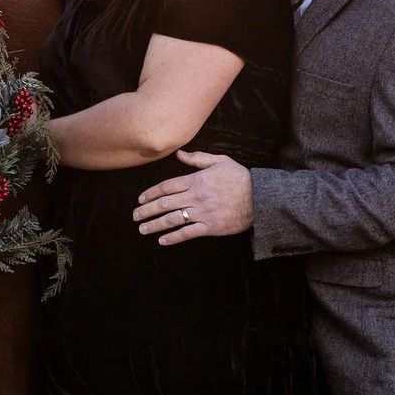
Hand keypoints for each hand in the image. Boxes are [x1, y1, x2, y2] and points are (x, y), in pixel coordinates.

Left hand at [135, 151, 252, 243]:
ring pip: (173, 219)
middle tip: (135, 215)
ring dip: (155, 225)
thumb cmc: (240, 178)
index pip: (167, 187)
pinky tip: (162, 241)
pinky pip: (188, 233)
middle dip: (147, 210)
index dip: (151, 193)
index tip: (140, 200)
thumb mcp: (220, 161)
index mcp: (197, 181)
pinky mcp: (211, 227)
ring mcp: (203, 213)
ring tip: (142, 229)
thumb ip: (198, 159)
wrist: (259, 198)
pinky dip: (174, 238)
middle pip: (165, 204)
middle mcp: (196, 197)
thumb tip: (179, 154)